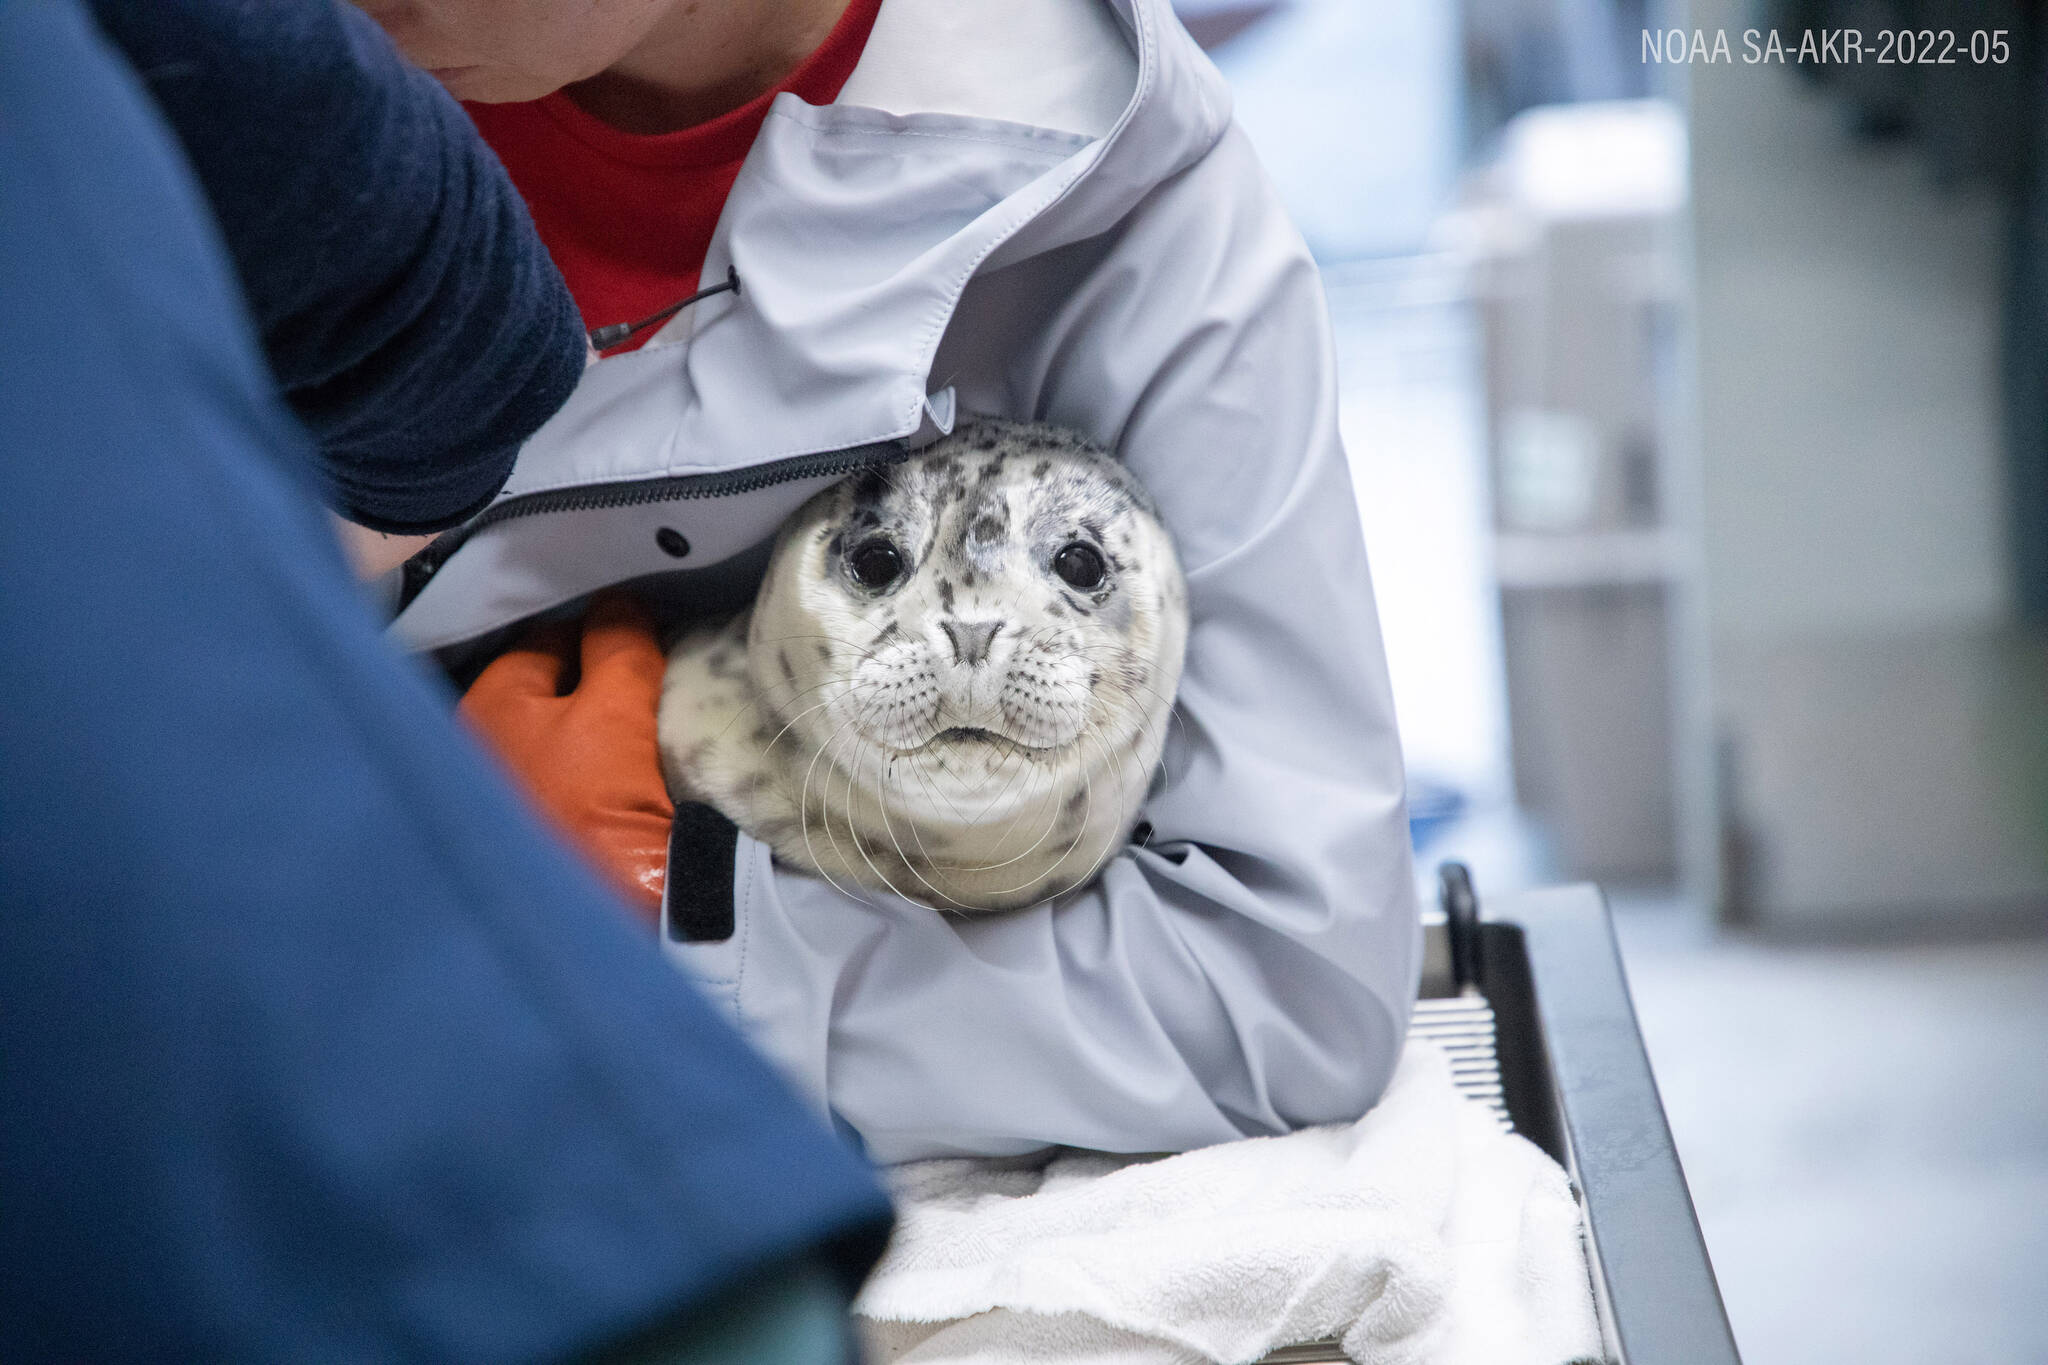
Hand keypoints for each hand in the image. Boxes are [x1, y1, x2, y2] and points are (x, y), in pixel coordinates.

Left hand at [459, 592, 672, 927]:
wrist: (605, 920)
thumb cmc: (596, 805)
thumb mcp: (615, 709)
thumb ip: (619, 644)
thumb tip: (622, 603)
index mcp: (483, 704)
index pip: (551, 638)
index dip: (607, 633)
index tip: (655, 639)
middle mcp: (475, 745)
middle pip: (552, 687)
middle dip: (597, 680)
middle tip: (657, 678)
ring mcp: (500, 795)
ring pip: (560, 734)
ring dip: (597, 727)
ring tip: (651, 723)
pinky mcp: (530, 834)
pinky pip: (567, 776)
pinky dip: (595, 767)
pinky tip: (631, 771)